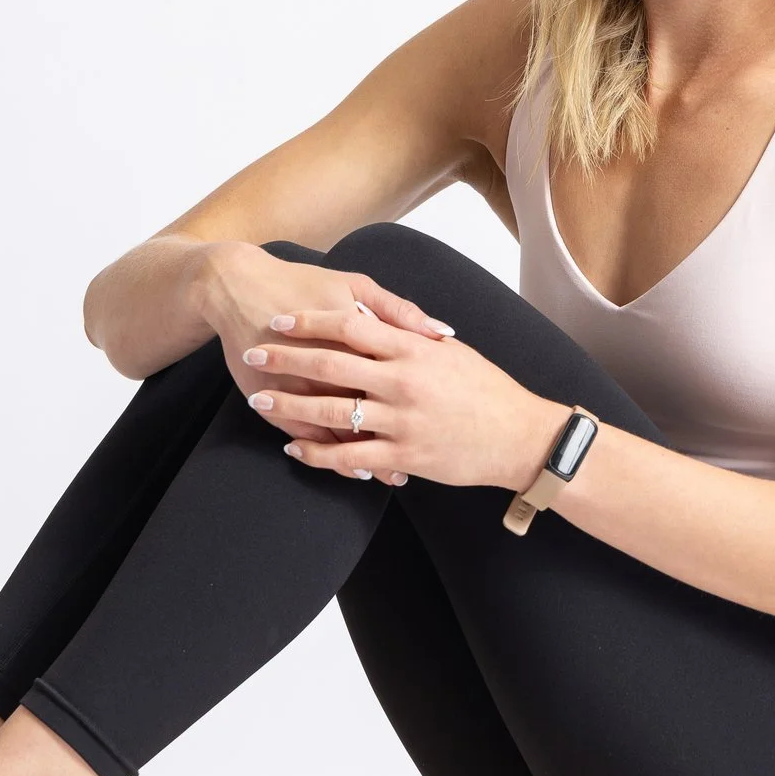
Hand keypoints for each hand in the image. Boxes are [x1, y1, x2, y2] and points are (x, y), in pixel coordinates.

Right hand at [194, 244, 454, 443]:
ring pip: (339, 433)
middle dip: (399, 437)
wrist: (238, 288)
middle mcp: (326, 365)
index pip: (395, 374)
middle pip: (369, 408)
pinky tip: (353, 468)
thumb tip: (439, 333)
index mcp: (353, 334)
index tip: (446, 420)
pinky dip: (330, 457)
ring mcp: (297, 388)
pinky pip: (307, 439)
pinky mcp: (272, 403)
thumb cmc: (302, 283)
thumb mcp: (353, 284)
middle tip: (430, 456)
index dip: (421, 400)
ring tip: (395, 473)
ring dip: (367, 457)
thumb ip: (398, 310)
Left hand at [241, 306, 568, 489]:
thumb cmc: (488, 391)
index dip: (309, 321)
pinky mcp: (404, 456)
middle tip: (253, 353)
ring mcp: (402, 421)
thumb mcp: (452, 352)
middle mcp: (403, 382)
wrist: (521, 437)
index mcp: (413, 349)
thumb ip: (414, 335)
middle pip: (331, 365)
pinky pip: (349, 456)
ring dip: (290, 406)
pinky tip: (294, 447)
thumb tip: (381, 319)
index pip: (351, 326)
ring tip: (259, 399)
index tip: (279, 319)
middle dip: (286, 359)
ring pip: (332, 412)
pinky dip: (317, 452)